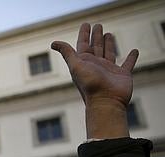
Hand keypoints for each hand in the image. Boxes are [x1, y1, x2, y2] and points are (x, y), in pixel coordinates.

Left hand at [51, 23, 138, 138]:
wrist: (106, 102)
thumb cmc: (90, 85)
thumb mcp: (76, 66)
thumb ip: (67, 53)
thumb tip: (53, 43)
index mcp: (84, 63)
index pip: (83, 44)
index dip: (84, 34)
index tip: (86, 24)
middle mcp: (96, 65)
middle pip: (96, 46)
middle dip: (96, 36)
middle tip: (98, 25)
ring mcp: (109, 70)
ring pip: (109, 53)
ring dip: (109, 43)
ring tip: (108, 34)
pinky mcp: (122, 75)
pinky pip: (128, 63)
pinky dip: (131, 58)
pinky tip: (134, 51)